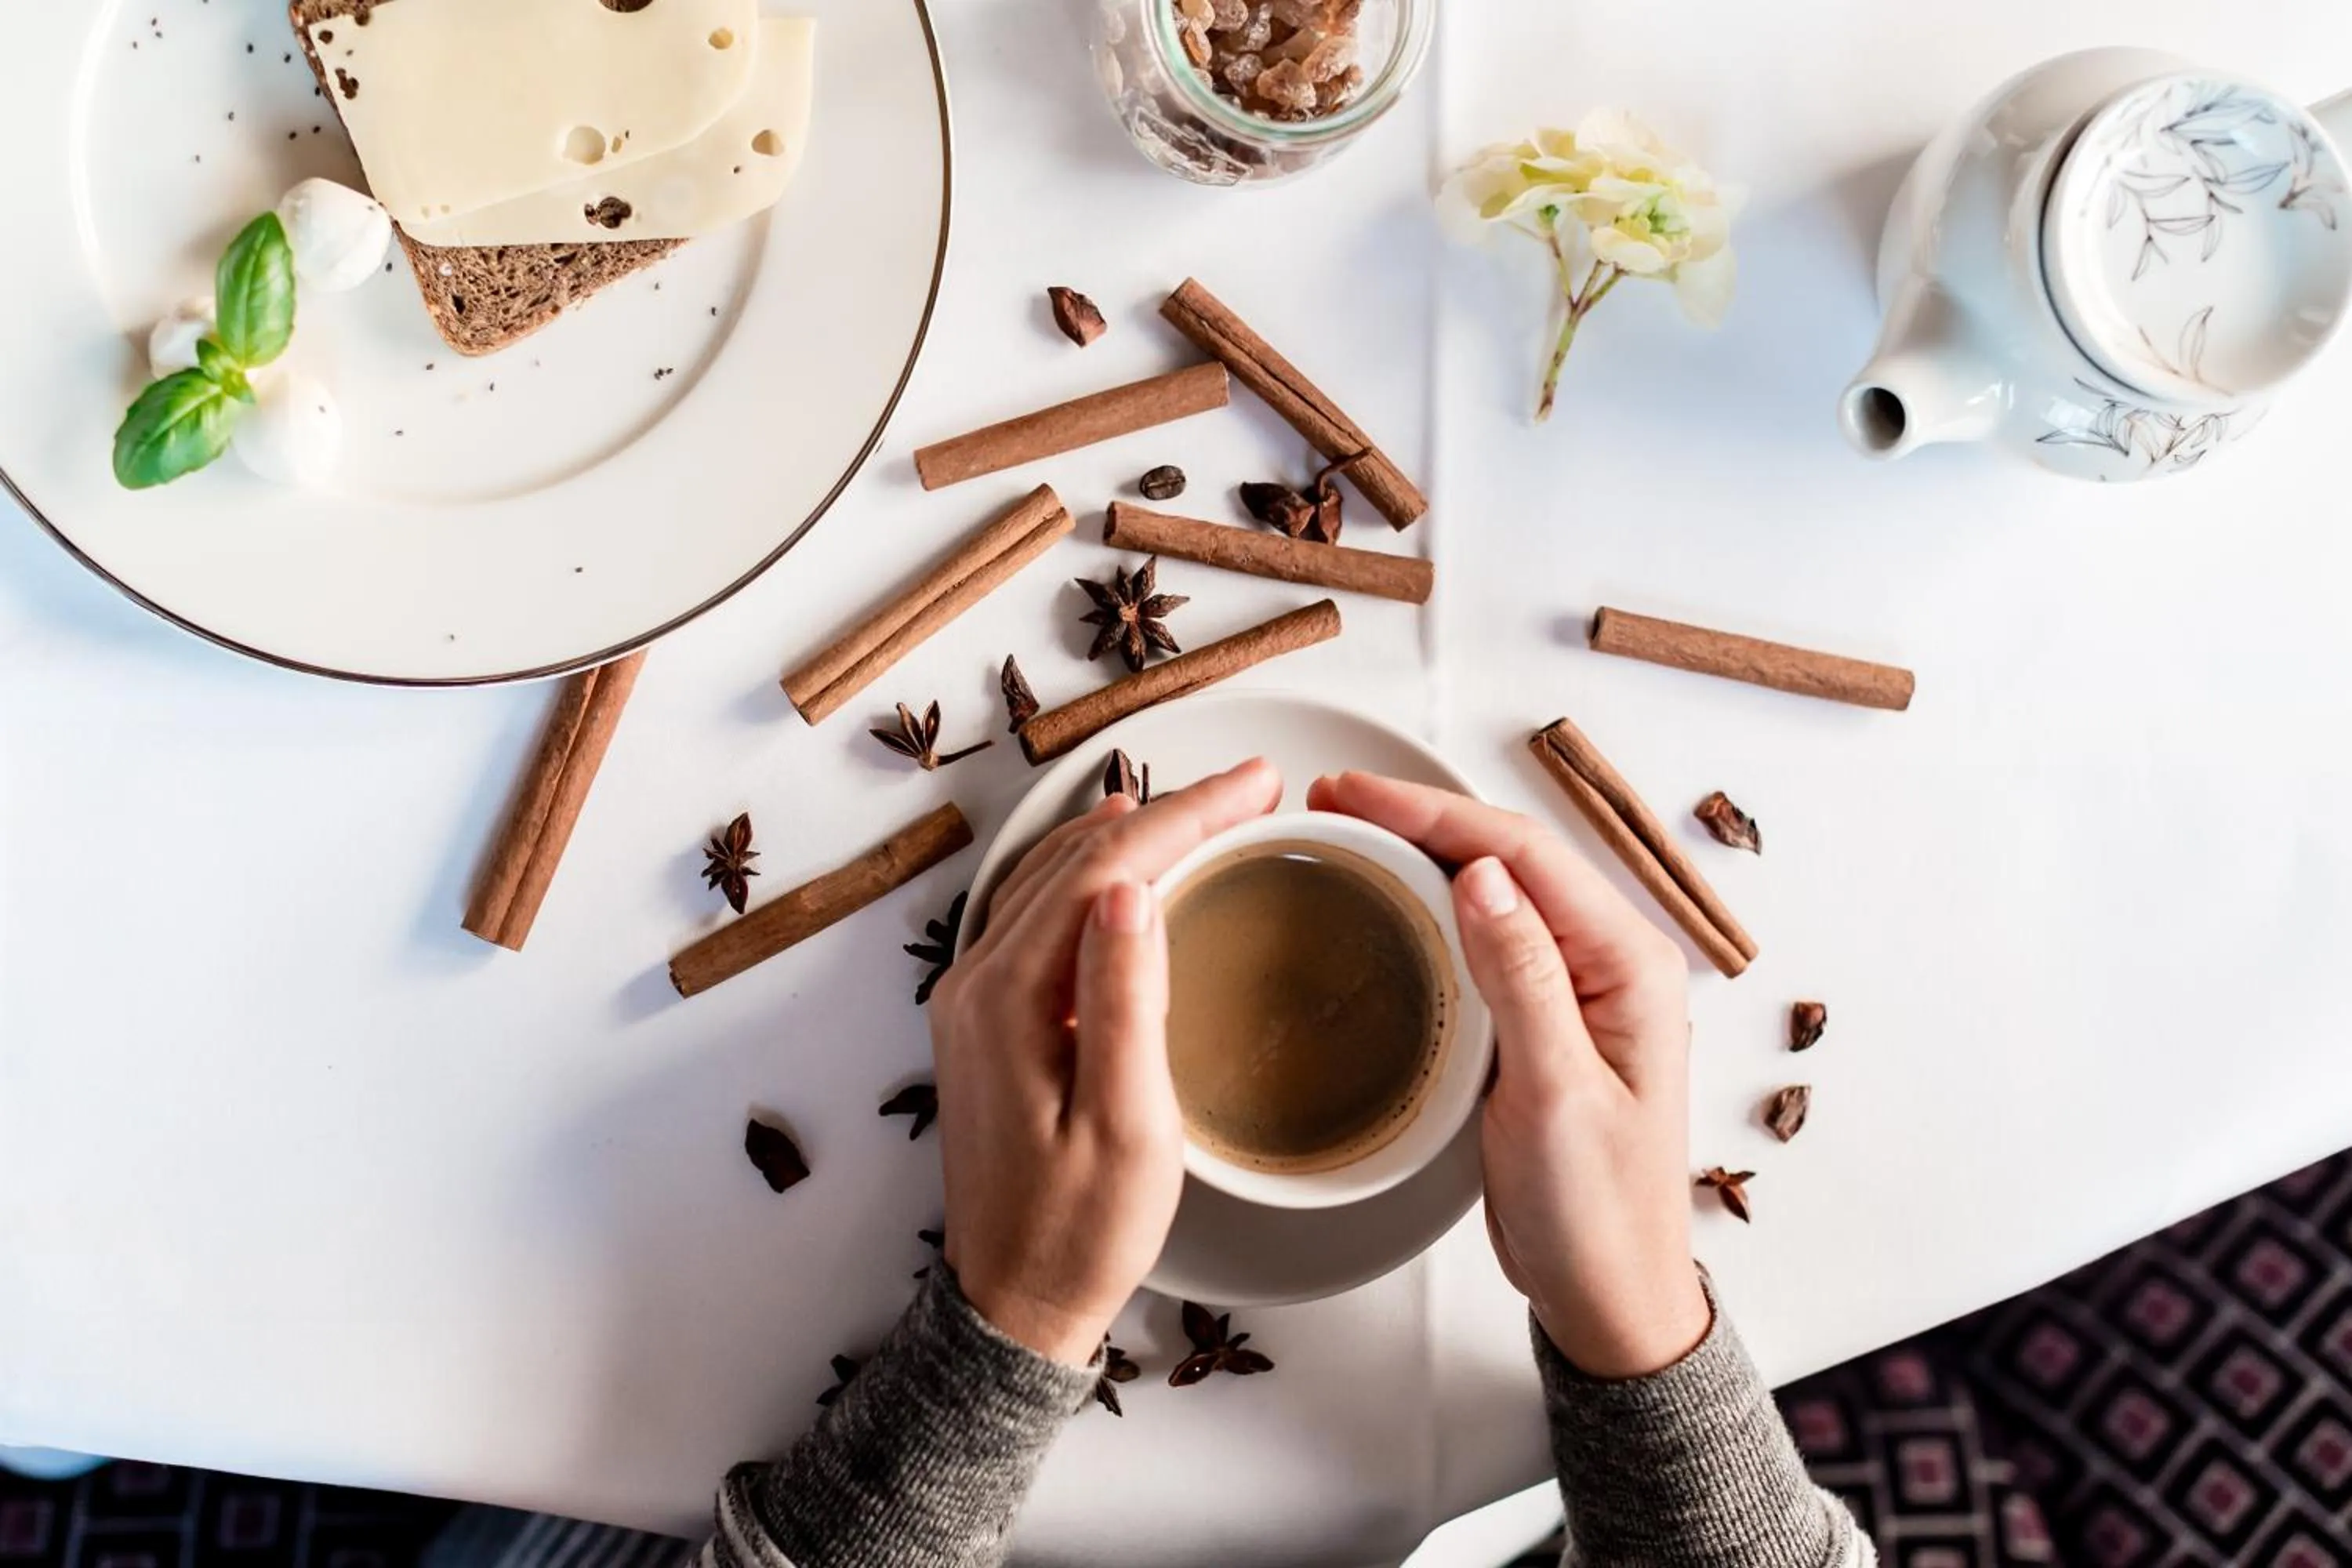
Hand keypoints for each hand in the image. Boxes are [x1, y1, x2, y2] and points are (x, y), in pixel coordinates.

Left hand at [929, 758, 1282, 1364]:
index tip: (1256, 785)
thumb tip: (1128, 892)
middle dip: (1165, 811)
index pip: (1103, 872)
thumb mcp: (1126, 1128)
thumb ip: (1123, 1004)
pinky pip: (1037, 915)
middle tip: (1248, 785)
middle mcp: (974, 985)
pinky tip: (1123, 869)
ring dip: (1127, 834)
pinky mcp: (986, 1022)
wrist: (1012, 1305)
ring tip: (1201, 806)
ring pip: (1050, 879)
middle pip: (1074, 861)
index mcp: (1006, 1001)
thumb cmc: (1079, 1231)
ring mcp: (972, 1001)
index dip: (1184, 816)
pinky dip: (1091, 875)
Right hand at [1307, 772, 1710, 1378]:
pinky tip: (1391, 898)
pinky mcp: (1546, 1019)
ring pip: (1498, 889)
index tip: (1352, 793)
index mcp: (1630, 965)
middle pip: (1510, 857)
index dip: (1434, 813)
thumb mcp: (1555, 1094)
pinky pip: (1490, 938)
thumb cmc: (1597, 1210)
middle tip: (1331, 799)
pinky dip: (1434, 905)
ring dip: (1425, 852)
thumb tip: (1483, 875)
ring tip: (1347, 830)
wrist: (1609, 1294)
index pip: (1524, 854)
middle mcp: (1612, 962)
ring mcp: (1580, 989)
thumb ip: (1524, 978)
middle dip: (1422, 817)